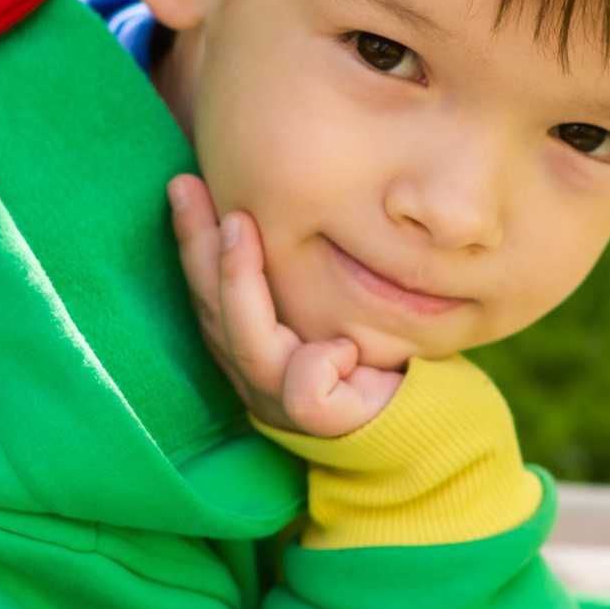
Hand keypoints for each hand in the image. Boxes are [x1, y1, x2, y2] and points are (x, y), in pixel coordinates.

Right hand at [168, 174, 404, 437]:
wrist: (424, 412)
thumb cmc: (379, 347)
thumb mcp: (336, 296)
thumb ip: (301, 265)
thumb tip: (270, 194)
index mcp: (251, 343)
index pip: (209, 289)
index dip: (194, 239)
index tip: (185, 183)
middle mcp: (256, 375)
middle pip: (213, 311)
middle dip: (198, 246)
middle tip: (188, 186)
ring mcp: (283, 403)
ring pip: (249, 347)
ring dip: (239, 283)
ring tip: (239, 227)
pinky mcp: (324, 425)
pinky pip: (305, 395)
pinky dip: (317, 365)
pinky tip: (343, 346)